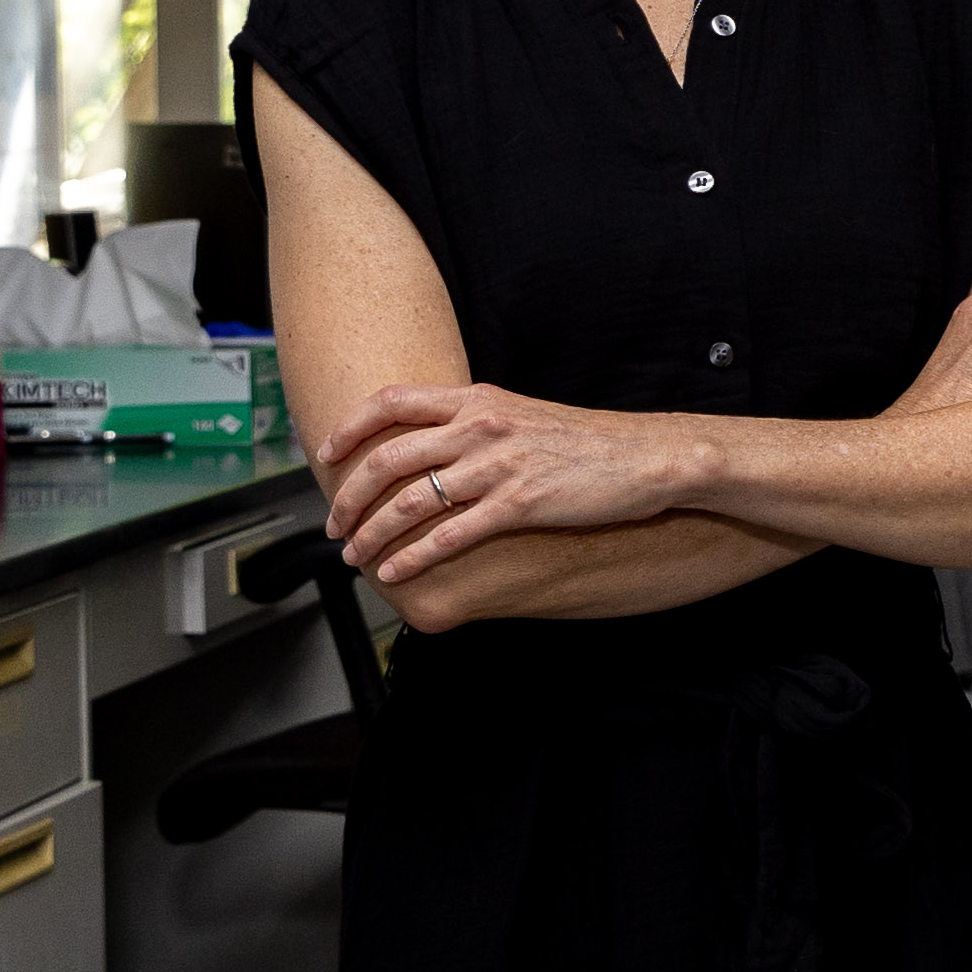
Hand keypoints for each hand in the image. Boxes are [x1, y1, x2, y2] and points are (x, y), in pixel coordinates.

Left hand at [317, 383, 692, 584]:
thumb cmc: (587, 441)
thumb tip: (431, 447)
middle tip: (335, 527)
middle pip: (388, 458)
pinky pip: (449, 535)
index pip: (391, 401)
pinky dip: (413, 557)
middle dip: (349, 498)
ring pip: (409, 501)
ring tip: (356, 559)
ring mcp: (498, 464)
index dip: (349, 428)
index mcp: (478, 399)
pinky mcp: (520, 503)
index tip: (325, 455)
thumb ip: (474, 424)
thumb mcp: (522, 416)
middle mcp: (480, 425)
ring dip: (372, 535)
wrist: (646, 456)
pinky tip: (395, 573)